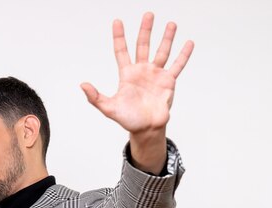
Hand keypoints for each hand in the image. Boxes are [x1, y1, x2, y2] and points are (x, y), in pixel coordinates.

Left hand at [81, 12, 193, 134]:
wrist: (146, 129)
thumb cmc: (128, 119)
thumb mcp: (109, 108)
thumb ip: (95, 97)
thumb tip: (82, 85)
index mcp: (127, 75)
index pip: (122, 51)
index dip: (119, 37)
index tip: (117, 22)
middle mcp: (142, 71)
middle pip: (143, 46)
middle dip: (145, 30)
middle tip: (148, 15)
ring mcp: (156, 75)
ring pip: (162, 52)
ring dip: (166, 38)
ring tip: (170, 24)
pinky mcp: (169, 81)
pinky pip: (177, 65)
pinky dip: (183, 55)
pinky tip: (188, 42)